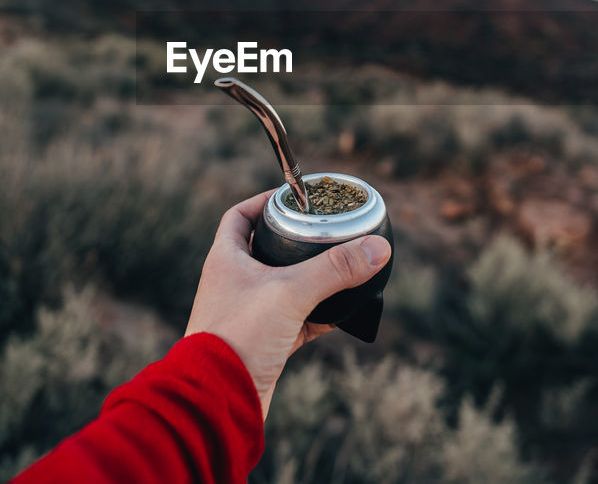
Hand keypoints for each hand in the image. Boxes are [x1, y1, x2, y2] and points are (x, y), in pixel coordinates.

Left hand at [184, 189, 391, 416]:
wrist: (218, 400)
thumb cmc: (239, 337)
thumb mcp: (291, 293)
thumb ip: (335, 269)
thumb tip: (378, 246)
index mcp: (226, 259)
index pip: (240, 216)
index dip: (264, 202)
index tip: (294, 198)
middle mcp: (233, 283)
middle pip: (265, 249)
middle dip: (295, 241)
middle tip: (326, 232)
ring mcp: (247, 314)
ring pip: (282, 286)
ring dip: (309, 279)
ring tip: (340, 268)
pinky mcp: (262, 343)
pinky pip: (295, 320)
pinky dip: (317, 315)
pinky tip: (342, 313)